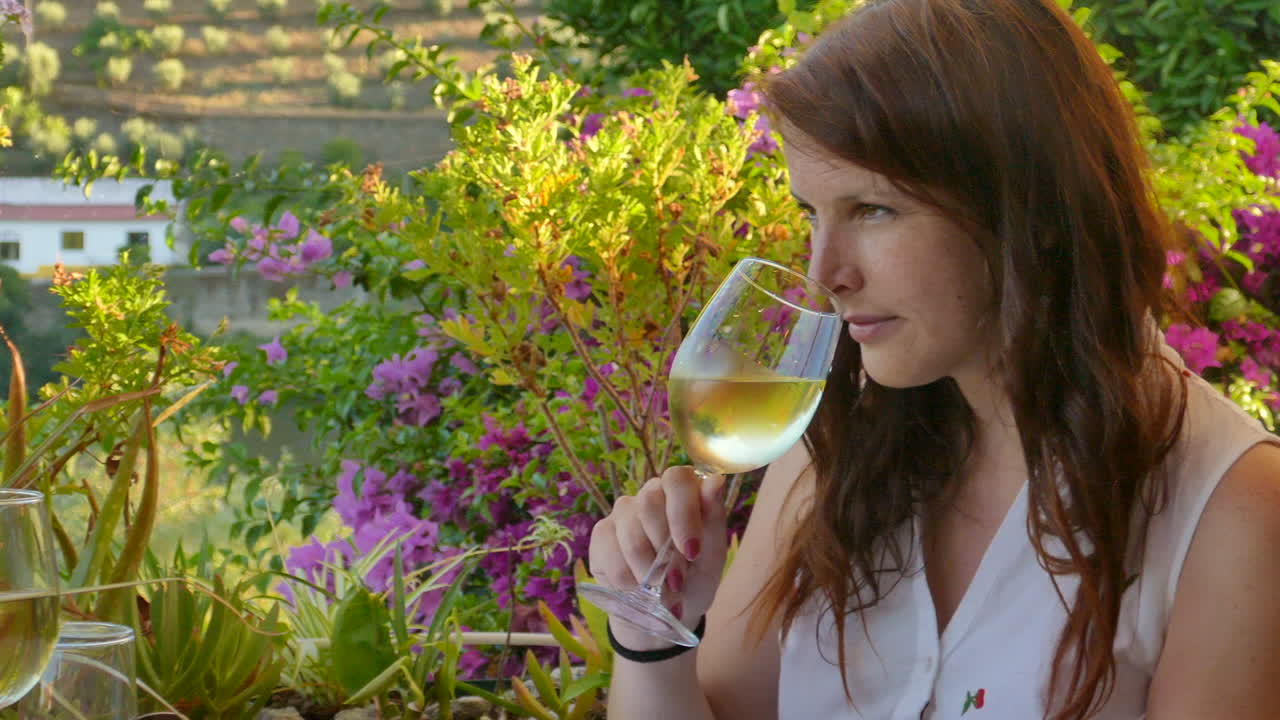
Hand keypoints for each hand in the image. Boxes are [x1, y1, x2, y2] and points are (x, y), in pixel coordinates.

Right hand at [588, 466, 728, 649]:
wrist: (665, 613)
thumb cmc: (695, 578)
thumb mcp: (712, 555)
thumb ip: (713, 518)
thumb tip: (715, 480)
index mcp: (681, 491)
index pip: (677, 479)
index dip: (683, 514)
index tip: (691, 551)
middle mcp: (649, 494)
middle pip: (649, 504)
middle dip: (666, 551)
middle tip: (677, 580)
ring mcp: (622, 513)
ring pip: (631, 535)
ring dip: (649, 572)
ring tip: (660, 589)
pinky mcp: (601, 535)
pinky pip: (612, 558)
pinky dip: (629, 582)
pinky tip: (637, 587)